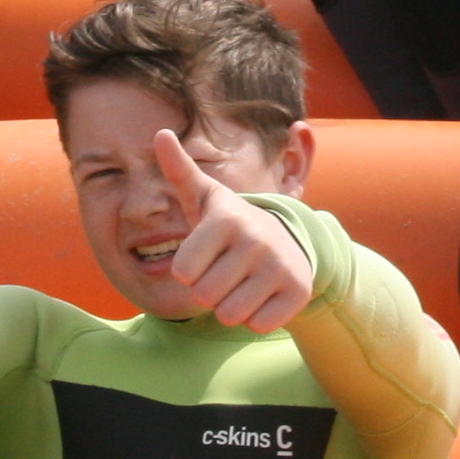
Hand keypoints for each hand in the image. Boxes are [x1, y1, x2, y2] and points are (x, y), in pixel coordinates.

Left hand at [151, 132, 313, 329]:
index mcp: (227, 218)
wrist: (287, 242)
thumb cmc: (230, 225)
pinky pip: (258, 324)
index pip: (182, 272)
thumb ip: (179, 170)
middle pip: (204, 296)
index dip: (188, 270)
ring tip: (242, 282)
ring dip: (231, 305)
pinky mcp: (299, 291)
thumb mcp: (205, 198)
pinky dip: (256, 317)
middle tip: (225, 270)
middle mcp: (256, 239)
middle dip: (208, 290)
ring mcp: (281, 265)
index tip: (206, 254)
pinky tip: (263, 294)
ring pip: (230, 314)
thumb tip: (160, 133)